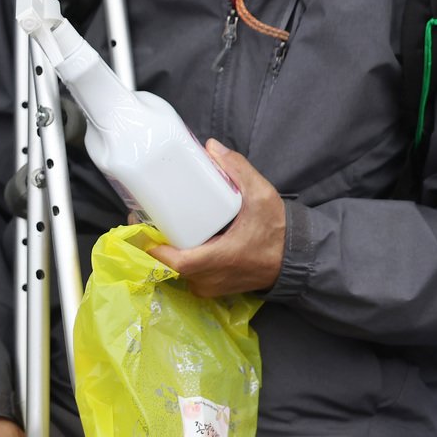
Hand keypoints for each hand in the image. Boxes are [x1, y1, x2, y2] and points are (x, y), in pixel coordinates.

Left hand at [150, 139, 285, 297]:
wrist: (295, 260)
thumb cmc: (277, 230)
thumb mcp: (262, 196)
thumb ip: (238, 170)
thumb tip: (211, 146)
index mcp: (218, 259)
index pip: (174, 260)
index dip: (153, 244)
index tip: (141, 224)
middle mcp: (209, 279)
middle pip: (169, 262)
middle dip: (156, 240)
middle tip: (147, 215)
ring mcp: (209, 288)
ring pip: (177, 270)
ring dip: (169, 249)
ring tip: (161, 224)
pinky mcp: (211, 289)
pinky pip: (188, 275)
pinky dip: (182, 258)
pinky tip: (179, 239)